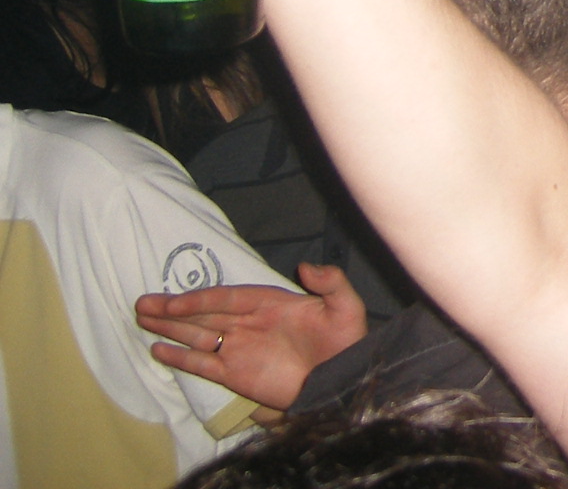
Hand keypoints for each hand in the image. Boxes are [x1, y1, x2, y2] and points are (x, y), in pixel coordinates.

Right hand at [134, 263, 367, 409]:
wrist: (344, 379)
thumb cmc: (346, 342)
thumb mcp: (345, 307)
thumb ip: (330, 283)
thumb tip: (304, 266)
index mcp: (269, 303)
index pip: (226, 298)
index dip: (198, 299)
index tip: (172, 301)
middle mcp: (248, 324)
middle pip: (204, 314)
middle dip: (173, 309)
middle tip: (142, 303)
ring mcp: (239, 349)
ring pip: (197, 335)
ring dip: (171, 327)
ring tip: (142, 318)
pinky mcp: (236, 375)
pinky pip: (203, 364)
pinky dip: (180, 358)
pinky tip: (159, 349)